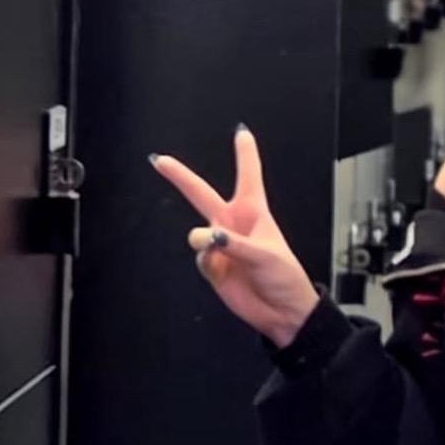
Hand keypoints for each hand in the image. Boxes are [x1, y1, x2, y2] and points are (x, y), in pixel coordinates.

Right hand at [149, 125, 320, 344]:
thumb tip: (207, 236)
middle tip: (159, 160)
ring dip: (204, 240)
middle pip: (201, 194)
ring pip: (196, 233)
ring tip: (218, 249)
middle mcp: (233, 225)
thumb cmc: (285, 278)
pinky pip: (200, 257)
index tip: (241, 132)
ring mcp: (220, 245)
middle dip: (180, 176)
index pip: (249, 176)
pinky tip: (222, 270)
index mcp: (254, 213)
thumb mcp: (266, 255)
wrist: (282, 313)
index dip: (245, 154)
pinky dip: (208, 262)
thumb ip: (235, 244)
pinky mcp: (212, 265)